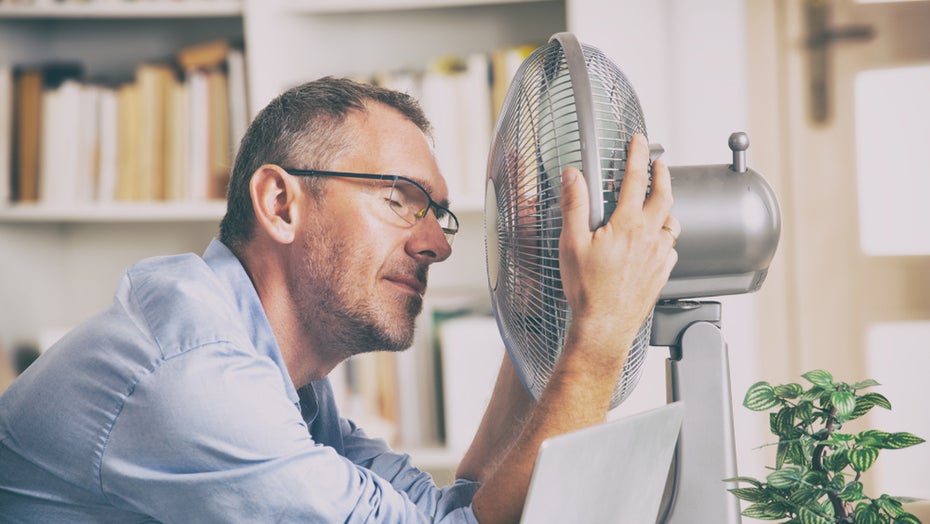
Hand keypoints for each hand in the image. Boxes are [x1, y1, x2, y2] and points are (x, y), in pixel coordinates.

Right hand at [558, 133, 678, 359]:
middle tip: (659, 164)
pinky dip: (666, 237)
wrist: (604, 326)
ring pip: (672, 223)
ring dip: (666, 208)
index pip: (636, 179)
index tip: (639, 141)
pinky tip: (658, 240)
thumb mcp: (571, 243)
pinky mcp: (662, 274)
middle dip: (662, 174)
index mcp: (627, 225)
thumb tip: (573, 177)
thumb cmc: (587, 289)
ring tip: (658, 203)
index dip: (638, 155)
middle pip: (664, 196)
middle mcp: (649, 237)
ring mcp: (659, 256)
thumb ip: (574, 205)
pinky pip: (671, 248)